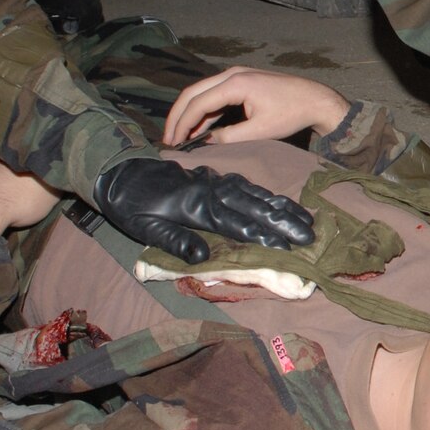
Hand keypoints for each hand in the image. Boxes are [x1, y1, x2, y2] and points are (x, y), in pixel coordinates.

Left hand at [94, 155, 312, 262]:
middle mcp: (210, 191)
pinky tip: (279, 201)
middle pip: (253, 207)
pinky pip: (245, 185)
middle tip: (310, 236)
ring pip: (254, 193)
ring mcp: (214, 182)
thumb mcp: (144, 228)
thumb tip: (202, 258)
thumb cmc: (130, 206)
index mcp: (194, 206)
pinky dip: (265, 194)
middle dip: (283, 222)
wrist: (119, 171)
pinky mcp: (213, 177)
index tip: (286, 247)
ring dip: (281, 207)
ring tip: (305, 219)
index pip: (235, 223)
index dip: (261, 236)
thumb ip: (175, 241)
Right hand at [164, 67, 351, 146]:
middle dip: (178, 116)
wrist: (315, 100)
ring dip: (189, 114)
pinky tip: (198, 129)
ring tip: (179, 137)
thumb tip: (205, 142)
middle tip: (168, 139)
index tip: (173, 143)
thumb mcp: (260, 131)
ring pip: (201, 92)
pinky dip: (204, 110)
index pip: (198, 103)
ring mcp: (236, 75)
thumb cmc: (291, 114)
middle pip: (193, 93)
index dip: (183, 124)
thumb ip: (229, 138)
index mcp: (235, 83)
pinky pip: (214, 94)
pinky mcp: (241, 81)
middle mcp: (231, 74)